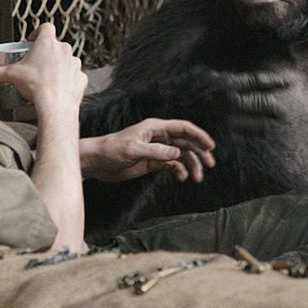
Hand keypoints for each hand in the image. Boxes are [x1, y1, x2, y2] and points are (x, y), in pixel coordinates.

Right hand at [0, 24, 85, 115]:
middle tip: (36, 62)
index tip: (31, 40)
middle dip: (46, 52)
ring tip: (47, 77)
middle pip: (56, 45)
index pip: (46, 27)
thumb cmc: (36, 86)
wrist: (55, 104)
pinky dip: (67, 80)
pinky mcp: (81, 78)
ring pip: (67, 60)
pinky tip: (59, 87)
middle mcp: (64, 50)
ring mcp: (75, 64)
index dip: (38, 32)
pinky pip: (74, 76)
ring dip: (58, 65)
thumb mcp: (11, 76)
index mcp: (48, 43)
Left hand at [83, 118, 216, 182]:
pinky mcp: (152, 162)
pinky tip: (182, 179)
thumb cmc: (111, 150)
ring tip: (197, 178)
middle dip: (199, 153)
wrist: (97, 161)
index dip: (199, 135)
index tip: (210, 146)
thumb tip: (177, 154)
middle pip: (186, 142)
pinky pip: (172, 165)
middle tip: (210, 164)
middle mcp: (159, 137)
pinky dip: (179, 172)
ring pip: (181, 155)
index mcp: (155, 128)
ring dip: (191, 165)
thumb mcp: (134, 150)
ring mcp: (157, 150)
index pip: (183, 128)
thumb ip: (156, 152)